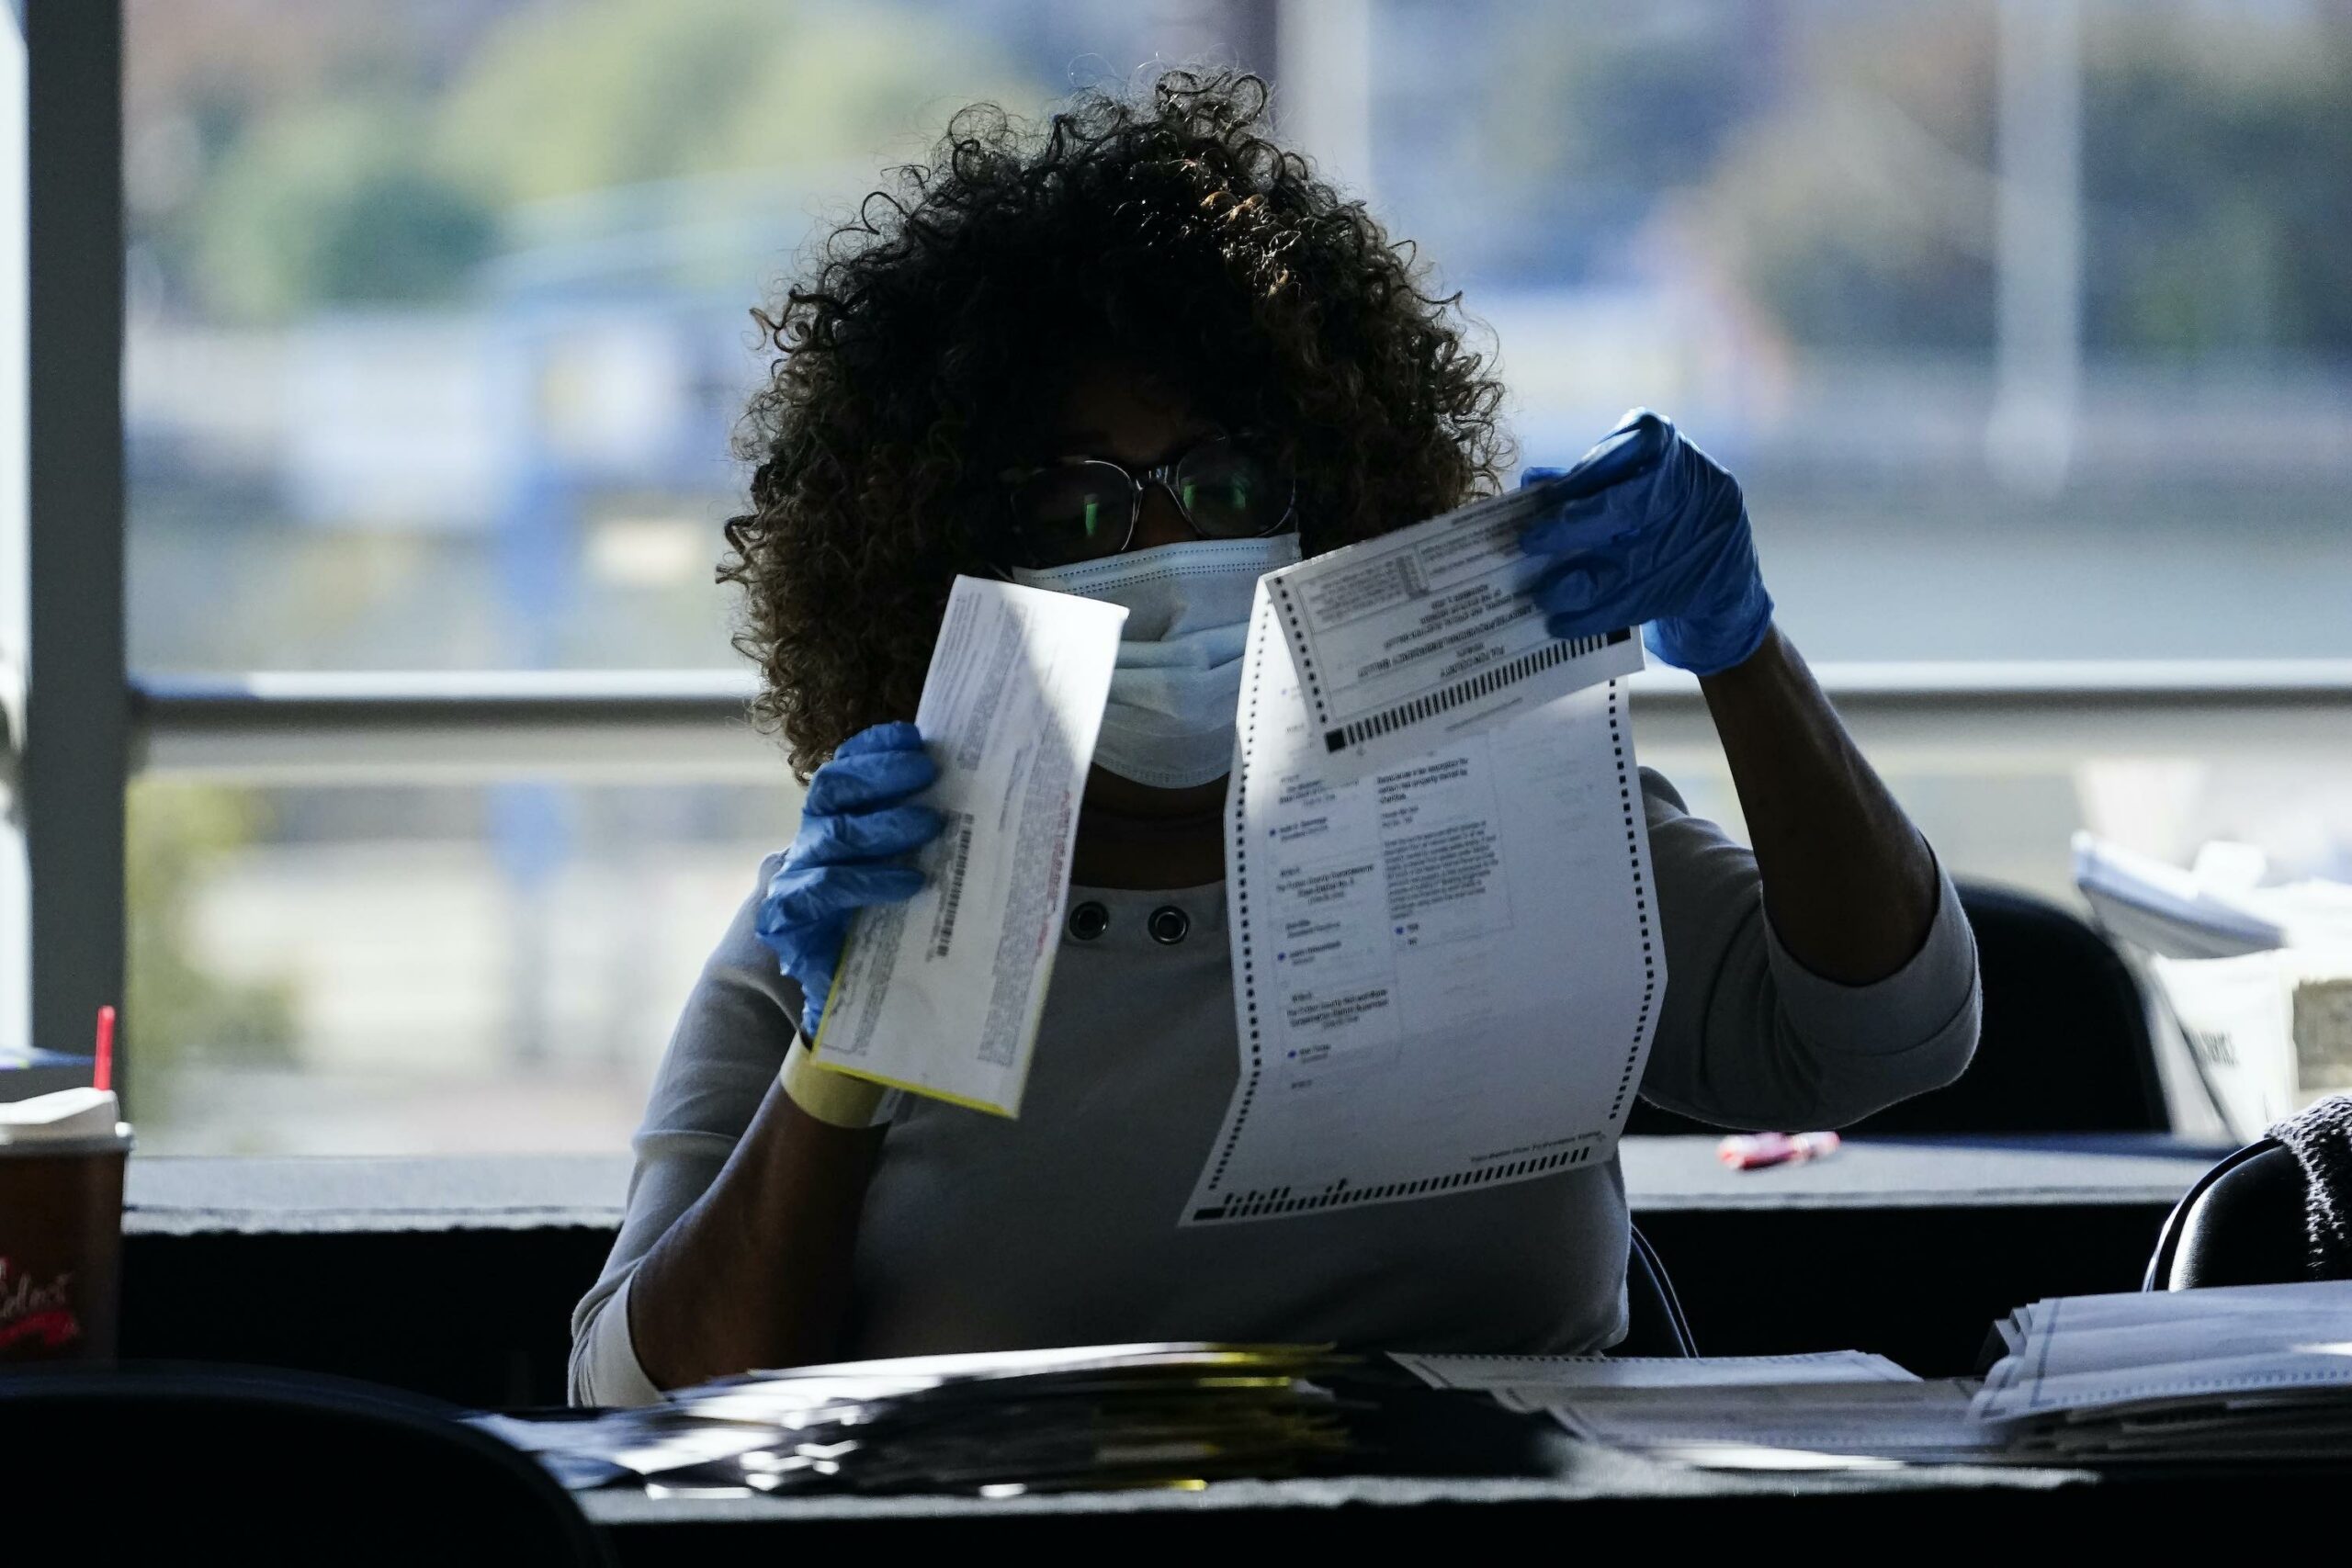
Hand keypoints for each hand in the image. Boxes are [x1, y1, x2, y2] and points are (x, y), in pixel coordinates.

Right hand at [756, 722, 943, 1037]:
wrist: (848, 995)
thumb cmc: (885, 923)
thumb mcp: (908, 869)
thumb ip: (924, 831)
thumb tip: (983, 793)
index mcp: (835, 819)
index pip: (846, 767)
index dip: (874, 747)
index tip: (915, 737)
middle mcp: (811, 840)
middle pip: (834, 788)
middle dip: (882, 774)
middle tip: (928, 771)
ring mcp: (795, 876)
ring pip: (835, 835)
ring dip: (885, 825)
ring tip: (931, 824)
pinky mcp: (790, 917)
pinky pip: (827, 889)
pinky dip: (870, 880)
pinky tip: (909, 882)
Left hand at [1518, 409, 1772, 676]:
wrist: (1725, 577)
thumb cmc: (1662, 519)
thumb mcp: (1633, 487)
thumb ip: (1587, 483)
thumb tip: (1531, 484)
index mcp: (1673, 451)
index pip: (1637, 443)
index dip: (1590, 468)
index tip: (1549, 495)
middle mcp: (1694, 487)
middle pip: (1631, 505)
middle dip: (1574, 526)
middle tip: (1529, 543)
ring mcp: (1704, 538)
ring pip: (1632, 564)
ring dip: (1578, 584)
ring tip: (1541, 595)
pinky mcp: (1701, 586)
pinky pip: (1639, 602)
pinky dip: (1596, 617)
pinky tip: (1562, 624)